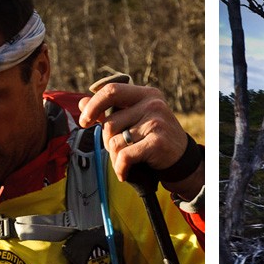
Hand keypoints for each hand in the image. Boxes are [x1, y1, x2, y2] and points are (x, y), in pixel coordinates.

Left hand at [78, 79, 200, 198]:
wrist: (182, 160)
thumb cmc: (154, 138)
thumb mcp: (135, 119)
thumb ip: (109, 110)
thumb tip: (81, 103)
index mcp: (145, 94)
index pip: (111, 91)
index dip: (94, 105)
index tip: (85, 122)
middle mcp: (152, 104)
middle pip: (110, 122)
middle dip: (107, 141)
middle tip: (116, 151)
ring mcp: (156, 122)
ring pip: (115, 142)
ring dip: (115, 158)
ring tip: (124, 163)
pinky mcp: (157, 142)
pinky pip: (126, 156)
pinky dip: (121, 168)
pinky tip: (124, 173)